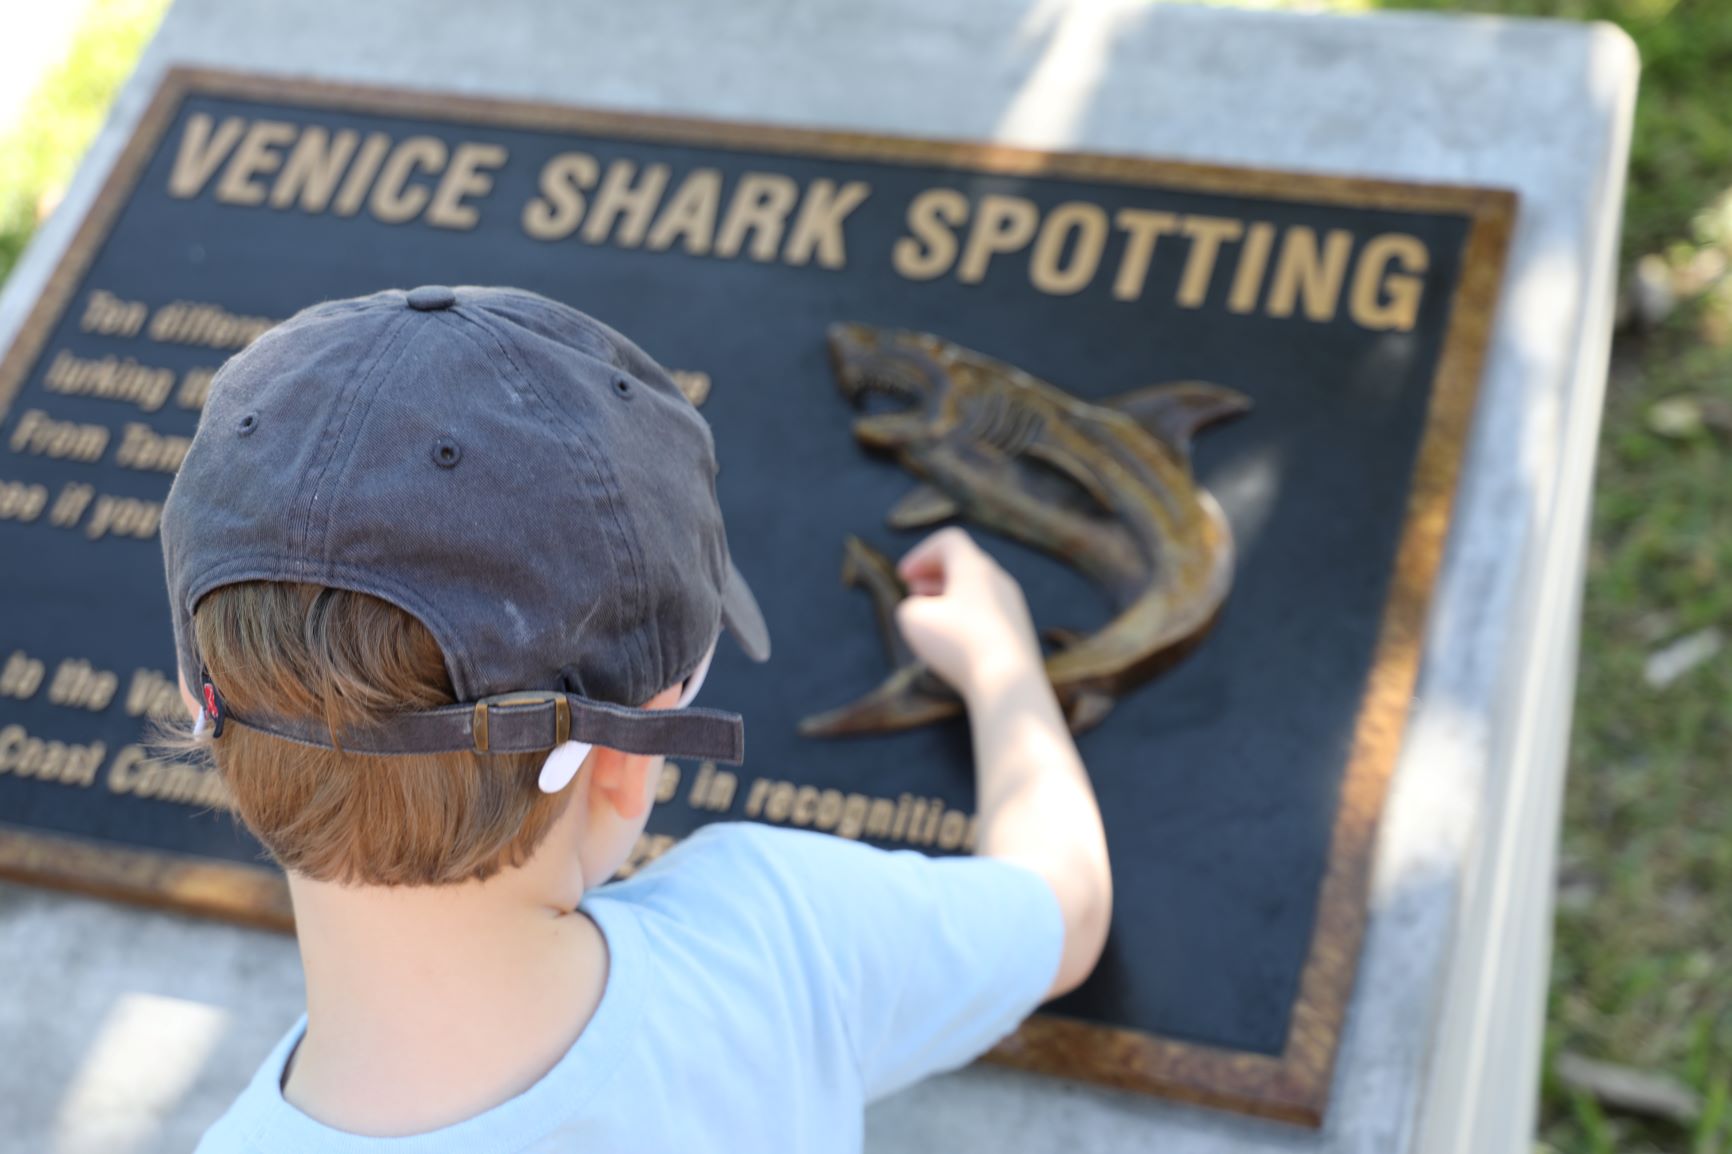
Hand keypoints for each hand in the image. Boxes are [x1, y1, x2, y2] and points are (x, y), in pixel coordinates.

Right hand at [894, 527, 1042, 701]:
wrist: (1008, 684)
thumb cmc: (958, 645)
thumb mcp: (914, 619)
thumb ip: (911, 606)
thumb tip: (924, 611)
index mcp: (975, 567)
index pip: (949, 541)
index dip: (921, 555)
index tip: (903, 578)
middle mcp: (999, 581)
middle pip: (965, 564)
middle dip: (934, 575)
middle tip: (914, 592)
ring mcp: (1013, 607)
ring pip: (978, 591)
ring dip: (950, 597)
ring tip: (930, 616)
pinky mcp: (1019, 634)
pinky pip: (989, 615)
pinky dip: (966, 618)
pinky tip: (953, 642)